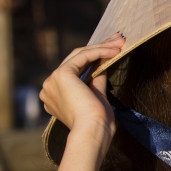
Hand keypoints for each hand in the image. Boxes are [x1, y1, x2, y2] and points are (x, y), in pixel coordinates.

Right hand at [39, 33, 124, 149]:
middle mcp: (49, 87)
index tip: (112, 50)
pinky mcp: (61, 75)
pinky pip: (82, 56)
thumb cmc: (97, 122)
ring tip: (120, 42)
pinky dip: (99, 51)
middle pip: (76, 59)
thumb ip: (95, 79)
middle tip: (118, 40)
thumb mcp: (96, 95)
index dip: (93, 58)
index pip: (74, 69)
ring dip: (101, 47)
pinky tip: (114, 50)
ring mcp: (52, 80)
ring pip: (79, 55)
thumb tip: (102, 63)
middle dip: (99, 48)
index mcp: (55, 95)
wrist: (93, 131)